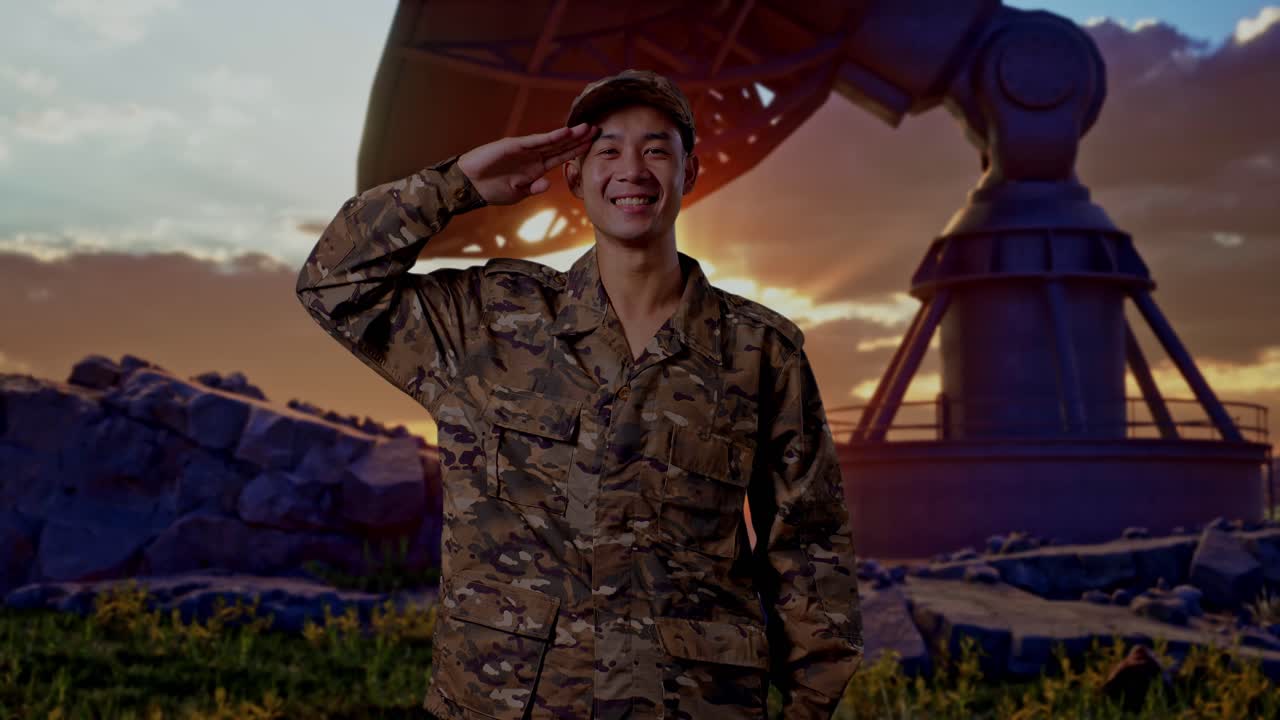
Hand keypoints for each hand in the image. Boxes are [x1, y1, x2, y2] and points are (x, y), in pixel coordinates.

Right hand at [457, 122, 597, 205]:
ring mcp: (524, 150)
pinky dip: (551, 137)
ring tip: (586, 127)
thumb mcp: (517, 194)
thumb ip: (533, 189)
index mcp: (536, 168)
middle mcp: (533, 156)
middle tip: (598, 130)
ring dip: (570, 135)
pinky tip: (565, 132)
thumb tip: (547, 184)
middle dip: (579, 139)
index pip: (561, 157)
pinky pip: (536, 141)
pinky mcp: (514, 145)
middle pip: (561, 146)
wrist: (471, 185)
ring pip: (552, 141)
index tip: (593, 145)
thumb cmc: (493, 190)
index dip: (577, 151)